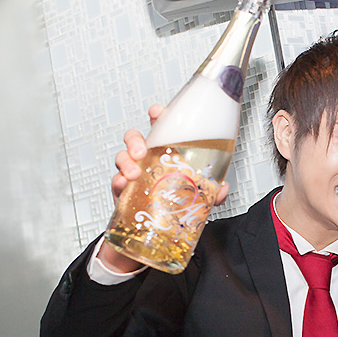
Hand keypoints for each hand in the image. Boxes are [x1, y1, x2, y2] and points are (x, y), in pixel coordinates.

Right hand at [111, 104, 230, 204]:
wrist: (164, 224)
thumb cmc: (178, 201)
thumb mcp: (201, 194)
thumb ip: (213, 191)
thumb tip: (221, 189)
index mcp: (166, 152)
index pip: (160, 128)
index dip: (157, 116)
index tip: (157, 112)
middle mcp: (148, 160)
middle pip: (135, 139)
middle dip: (134, 140)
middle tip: (141, 151)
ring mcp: (135, 174)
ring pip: (123, 158)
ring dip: (125, 162)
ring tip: (133, 173)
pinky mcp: (125, 192)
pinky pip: (116, 183)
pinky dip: (118, 182)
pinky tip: (123, 184)